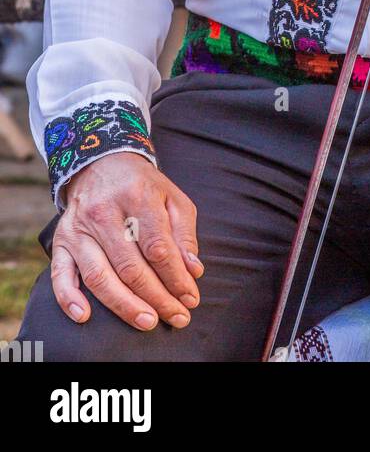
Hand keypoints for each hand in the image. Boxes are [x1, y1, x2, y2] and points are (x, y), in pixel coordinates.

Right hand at [51, 152, 202, 330]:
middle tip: (176, 317)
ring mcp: (79, 228)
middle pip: (130, 267)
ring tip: (148, 322)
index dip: (176, 278)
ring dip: (124, 305)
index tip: (190, 298)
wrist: (103, 164)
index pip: (157, 247)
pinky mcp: (61, 240)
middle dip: (156, 298)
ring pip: (99, 275)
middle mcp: (105, 212)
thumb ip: (185, 234)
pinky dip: (69, 298)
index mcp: (137, 196)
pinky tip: (85, 317)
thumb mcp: (173, 198)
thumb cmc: (144, 187)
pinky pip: (60, 274)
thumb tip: (193, 271)